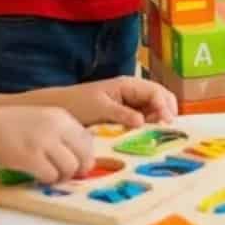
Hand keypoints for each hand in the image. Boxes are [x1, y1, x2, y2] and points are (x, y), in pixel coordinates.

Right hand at [0, 106, 95, 183]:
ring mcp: (44, 142)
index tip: (77, 162)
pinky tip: (40, 177)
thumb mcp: (42, 119)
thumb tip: (82, 153)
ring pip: (70, 167)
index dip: (85, 155)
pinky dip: (48, 180)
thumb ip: (61, 131)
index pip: (88, 139)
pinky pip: (51, 175)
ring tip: (53, 176)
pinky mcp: (31, 157)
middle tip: (69, 174)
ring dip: (63, 176)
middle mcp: (56, 127)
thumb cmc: (13, 127)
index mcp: (61, 116)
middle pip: (84, 155)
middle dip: (79, 168)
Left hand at [48, 76, 177, 126]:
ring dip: (158, 122)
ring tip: (157, 137)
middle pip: (160, 99)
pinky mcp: (125, 116)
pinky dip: (148, 128)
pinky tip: (145, 139)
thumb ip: (121, 113)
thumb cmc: (76, 104)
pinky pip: (143, 120)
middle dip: (166, 113)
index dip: (164, 107)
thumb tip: (142, 121)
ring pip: (154, 111)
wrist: (57, 109)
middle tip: (166, 131)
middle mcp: (133, 92)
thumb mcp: (99, 108)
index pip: (156, 92)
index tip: (166, 124)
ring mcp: (130, 104)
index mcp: (128, 85)